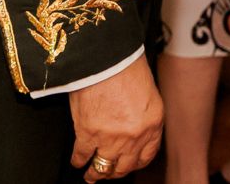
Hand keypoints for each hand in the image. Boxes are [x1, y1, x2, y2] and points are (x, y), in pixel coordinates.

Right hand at [67, 55, 161, 179]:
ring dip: (96, 174)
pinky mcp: (88, 134)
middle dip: (116, 172)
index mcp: (153, 123)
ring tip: (91, 175)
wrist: (108, 58)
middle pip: (125, 166)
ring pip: (103, 167)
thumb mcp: (147, 91)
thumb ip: (142, 113)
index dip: (136, 163)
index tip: (130, 164)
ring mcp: (111, 138)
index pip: (147, 154)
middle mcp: (135, 135)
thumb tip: (132, 126)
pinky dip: (78, 161)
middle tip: (109, 172)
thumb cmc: (127, 65)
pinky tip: (77, 161)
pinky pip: (82, 156)